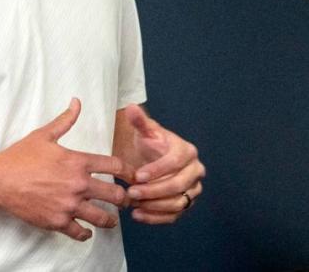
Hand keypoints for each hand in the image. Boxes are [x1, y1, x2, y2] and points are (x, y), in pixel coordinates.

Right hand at [0, 98, 133, 240]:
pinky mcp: (58, 221)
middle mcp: (78, 185)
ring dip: (110, 220)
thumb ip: (65, 120)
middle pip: (116, 196)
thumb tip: (77, 102)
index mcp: (78, 162)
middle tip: (123, 201)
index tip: (130, 176)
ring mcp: (69, 205)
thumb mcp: (43, 135)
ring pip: (103, 218)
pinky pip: (81, 233)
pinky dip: (86, 233)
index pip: (116, 166)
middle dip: (123, 199)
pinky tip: (86, 230)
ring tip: (110, 219)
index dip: (128, 171)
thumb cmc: (20, 156)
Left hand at [122, 104, 204, 224]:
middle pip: (178, 185)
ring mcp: (193, 189)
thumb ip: (139, 120)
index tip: (137, 176)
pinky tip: (138, 216)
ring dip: (155, 206)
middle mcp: (195, 171)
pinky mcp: (185, 203)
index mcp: (187, 152)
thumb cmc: (149, 143)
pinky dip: (157, 218)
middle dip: (154, 190)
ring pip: (179, 203)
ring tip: (133, 205)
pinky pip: (175, 215)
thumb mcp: (144, 131)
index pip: (175, 163)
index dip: (158, 170)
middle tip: (131, 193)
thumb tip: (132, 108)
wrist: (151, 157)